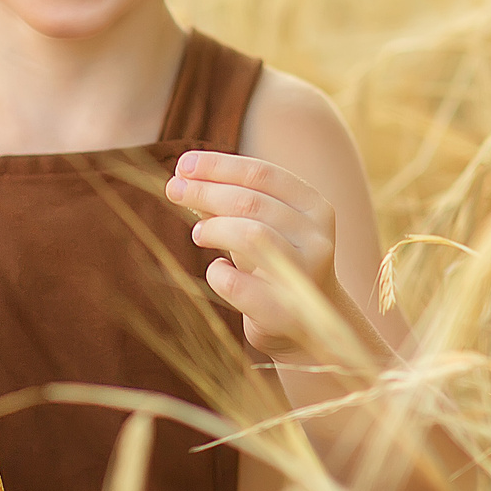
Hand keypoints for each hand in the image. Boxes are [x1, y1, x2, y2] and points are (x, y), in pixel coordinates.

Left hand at [166, 149, 366, 364]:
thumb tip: (184, 177)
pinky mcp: (285, 311)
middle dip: (205, 192)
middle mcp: (317, 237)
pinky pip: (236, 283)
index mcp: (315, 208)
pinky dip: (217, 273)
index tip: (183, 164)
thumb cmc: (276, 265)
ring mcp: (305, 275)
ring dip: (213, 228)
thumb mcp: (262, 227)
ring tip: (198, 234)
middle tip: (172, 190)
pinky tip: (217, 270)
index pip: (263, 174)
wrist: (309, 325)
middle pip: (251, 202)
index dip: (219, 166)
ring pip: (250, 235)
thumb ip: (232, 203)